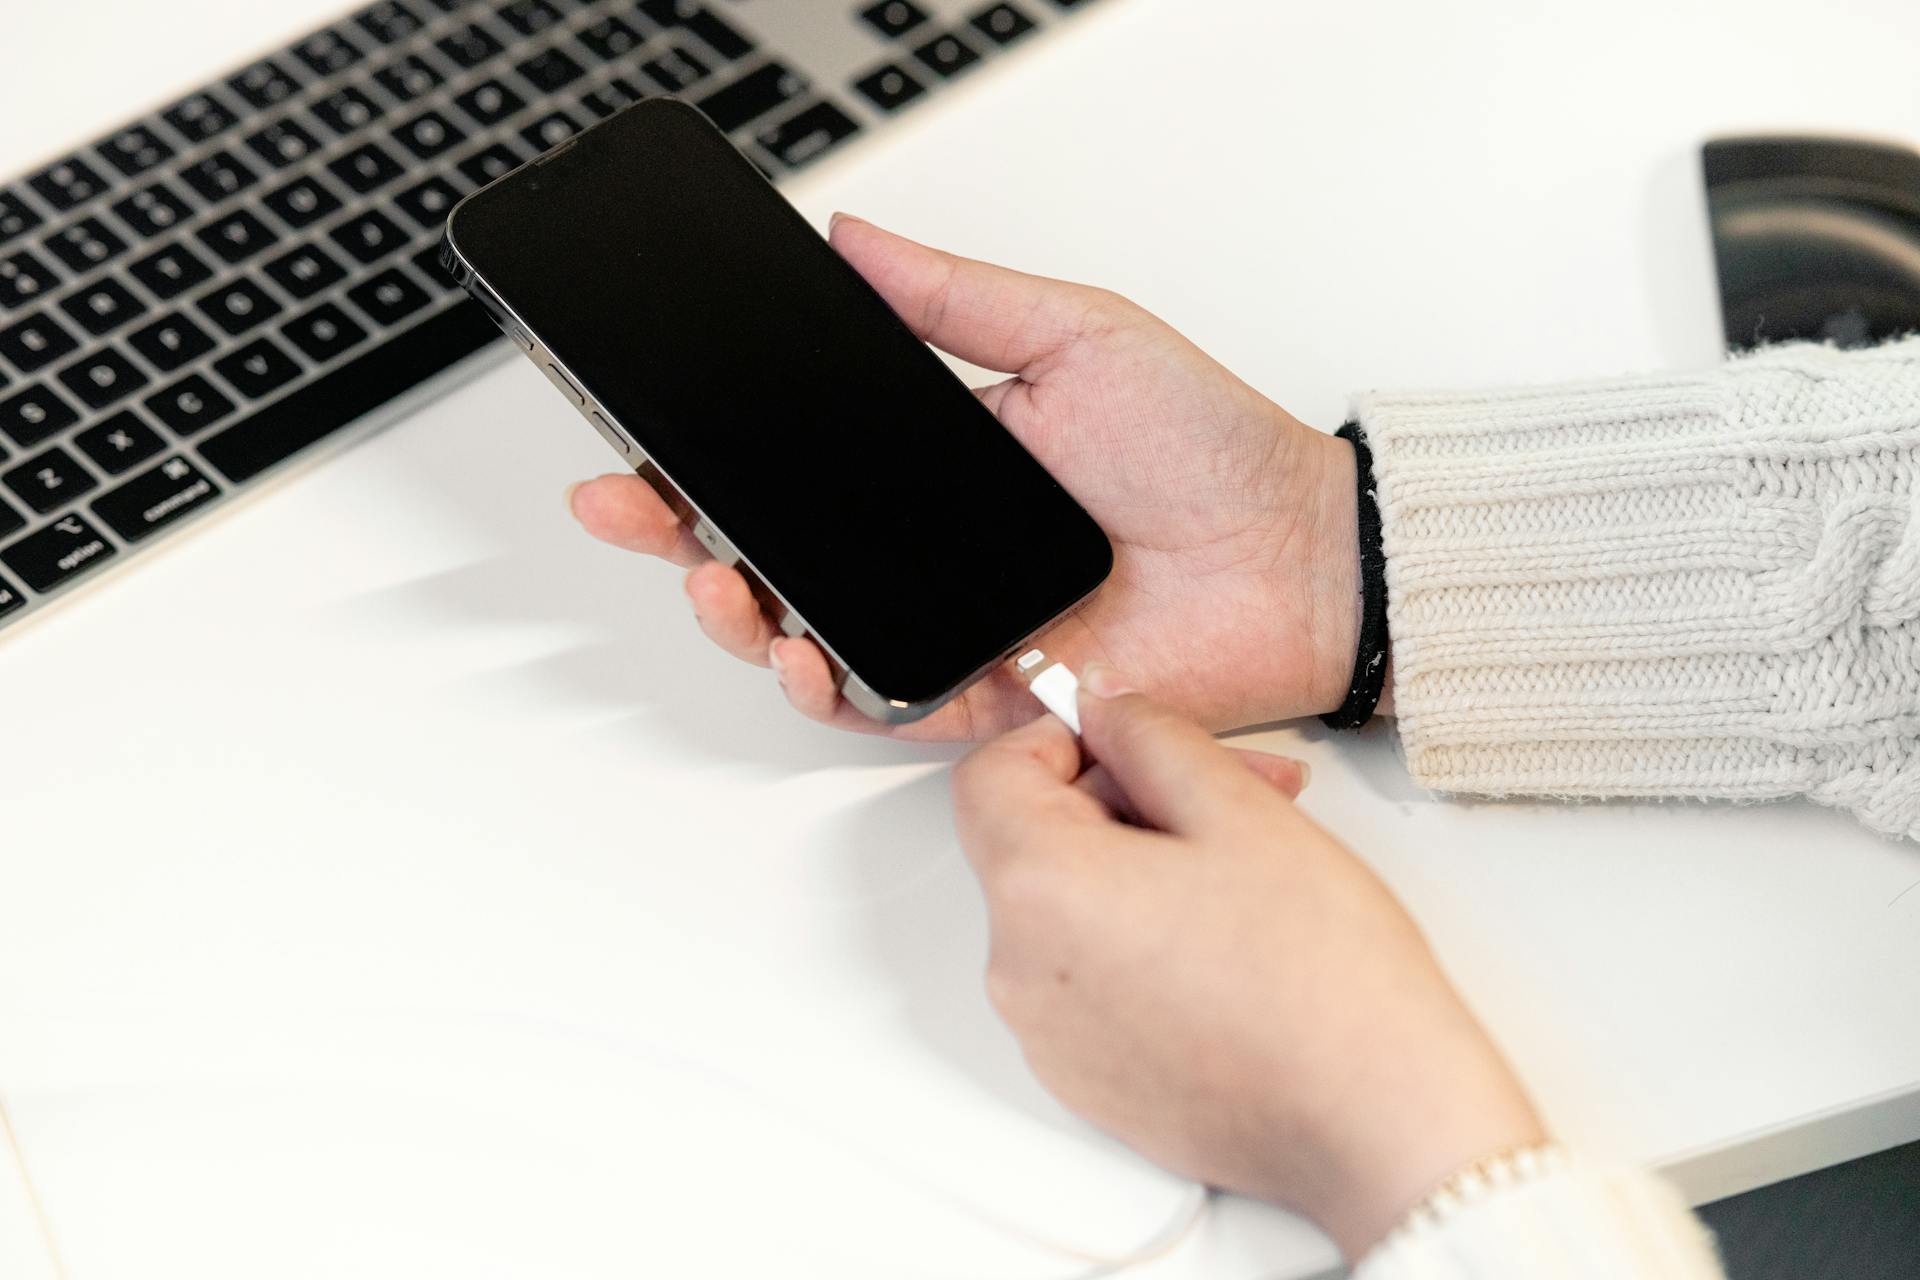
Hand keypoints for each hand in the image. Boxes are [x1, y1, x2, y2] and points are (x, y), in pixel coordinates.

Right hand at [569, 215, 1363, 739]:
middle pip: (777, 554)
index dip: (711, 457)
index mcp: (937, 467)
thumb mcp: (1073, 335)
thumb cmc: (1209, 446)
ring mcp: (953, 628)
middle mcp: (931, 554)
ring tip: (709, 575)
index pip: (796, 466)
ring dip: (738, 613)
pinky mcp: (988, 697)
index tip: (642, 435)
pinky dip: (829, 688)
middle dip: (683, 534)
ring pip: (808, 636)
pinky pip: (885, 703)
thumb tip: (851, 240)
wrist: (1297, 553)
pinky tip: (795, 650)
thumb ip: (955, 298)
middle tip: (627, 503)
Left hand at [950, 667, 1542, 1258]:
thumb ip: (1150, 736)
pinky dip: (1136, 944)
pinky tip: (1225, 944)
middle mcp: (1019, 971)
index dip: (1058, 738)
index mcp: (1040, 889)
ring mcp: (1047, 1036)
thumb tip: (1106, 711)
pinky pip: (1085, 981)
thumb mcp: (1238, 810)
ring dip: (1137, 871)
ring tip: (1243, 873)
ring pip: (1067, 911)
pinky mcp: (1084, 1080)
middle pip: (1034, 842)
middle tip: (1230, 793)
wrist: (1374, 1122)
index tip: (1123, 737)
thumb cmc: (1322, 982)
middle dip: (1125, 800)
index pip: (991, 776)